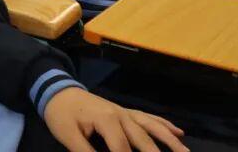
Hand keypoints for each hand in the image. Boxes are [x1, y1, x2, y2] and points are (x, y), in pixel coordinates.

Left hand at [44, 87, 187, 151]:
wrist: (57, 91)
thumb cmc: (61, 114)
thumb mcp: (68, 136)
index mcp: (107, 120)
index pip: (122, 150)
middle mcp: (121, 115)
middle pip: (144, 141)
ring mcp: (125, 113)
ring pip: (152, 128)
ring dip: (170, 141)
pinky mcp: (125, 112)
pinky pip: (148, 118)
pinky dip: (164, 125)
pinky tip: (179, 132)